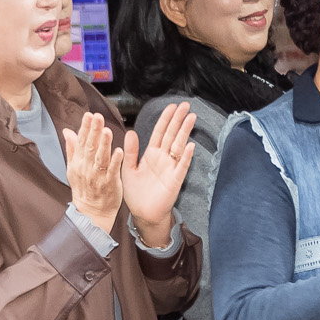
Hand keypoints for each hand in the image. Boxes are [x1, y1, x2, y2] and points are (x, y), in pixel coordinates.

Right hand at [61, 114, 123, 235]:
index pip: (81, 141)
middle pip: (90, 146)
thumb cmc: (84, 188)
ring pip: (100, 157)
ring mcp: (98, 176)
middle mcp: (87, 167)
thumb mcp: (73, 168)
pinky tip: (119, 151)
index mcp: (79, 162)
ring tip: (107, 130)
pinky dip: (115, 161)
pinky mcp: (110, 184)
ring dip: (104, 144)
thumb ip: (72, 148)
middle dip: (94, 130)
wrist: (91, 212)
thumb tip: (67, 131)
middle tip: (97, 117)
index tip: (89, 115)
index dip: (85, 127)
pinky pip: (113, 171)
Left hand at [120, 100, 197, 242]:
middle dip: (178, 120)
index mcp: (151, 154)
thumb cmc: (136, 193)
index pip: (159, 132)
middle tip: (186, 105)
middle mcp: (162, 158)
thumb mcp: (128, 169)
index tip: (172, 106)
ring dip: (184, 132)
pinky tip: (189, 146)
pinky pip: (181, 166)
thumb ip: (130, 151)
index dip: (166, 119)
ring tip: (191, 118)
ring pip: (178, 146)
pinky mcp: (175, 180)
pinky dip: (185, 156)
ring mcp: (170, 168)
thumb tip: (131, 132)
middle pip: (171, 134)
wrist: (143, 213)